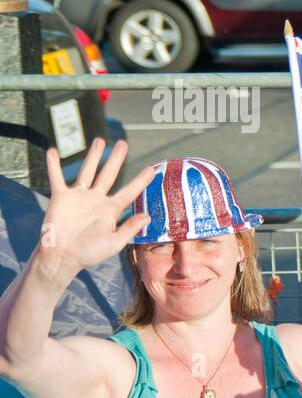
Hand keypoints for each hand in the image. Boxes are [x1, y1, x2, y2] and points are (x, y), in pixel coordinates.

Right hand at [40, 140, 152, 281]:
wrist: (63, 257)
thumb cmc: (89, 253)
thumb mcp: (114, 243)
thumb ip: (130, 228)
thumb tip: (148, 216)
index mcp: (111, 210)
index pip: (129, 191)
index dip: (140, 181)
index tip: (152, 169)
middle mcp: (96, 200)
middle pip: (109, 174)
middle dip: (116, 159)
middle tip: (123, 143)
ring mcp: (79, 197)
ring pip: (88, 171)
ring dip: (93, 156)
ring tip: (100, 140)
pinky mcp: (61, 198)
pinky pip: (56, 177)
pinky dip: (54, 165)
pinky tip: (53, 151)